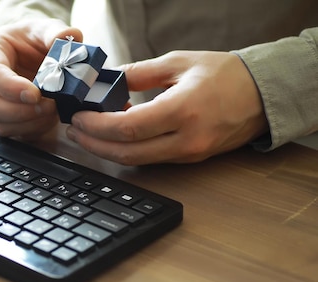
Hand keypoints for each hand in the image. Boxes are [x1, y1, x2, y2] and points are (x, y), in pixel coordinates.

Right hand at [0, 19, 81, 139]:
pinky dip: (33, 129)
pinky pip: (13, 134)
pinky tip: (48, 118)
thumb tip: (70, 37)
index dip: (12, 87)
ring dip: (30, 122)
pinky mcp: (0, 120)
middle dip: (20, 111)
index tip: (36, 94)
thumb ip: (55, 32)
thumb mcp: (42, 28)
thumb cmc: (29, 41)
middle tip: (49, 105)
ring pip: (0, 124)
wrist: (28, 55)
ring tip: (52, 110)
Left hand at [65, 51, 268, 164]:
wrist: (263, 95)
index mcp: (182, 110)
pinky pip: (151, 160)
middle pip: (127, 153)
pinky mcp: (190, 159)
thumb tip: (106, 80)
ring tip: (88, 135)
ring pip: (137, 161)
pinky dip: (129, 149)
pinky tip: (116, 135)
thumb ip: (139, 73)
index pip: (127, 128)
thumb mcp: (179, 63)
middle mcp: (186, 139)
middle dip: (94, 144)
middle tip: (74, 132)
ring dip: (108, 150)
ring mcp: (189, 153)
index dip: (96, 126)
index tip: (79, 118)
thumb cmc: (225, 74)